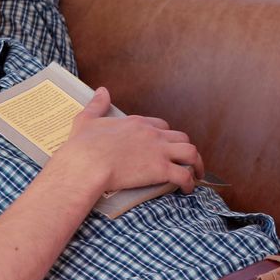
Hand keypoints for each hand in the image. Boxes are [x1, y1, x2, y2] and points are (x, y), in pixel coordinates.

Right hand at [48, 88, 204, 199]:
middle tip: (184, 160)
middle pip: (179, 137)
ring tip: (196, 174)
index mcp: (136, 123)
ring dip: (196, 163)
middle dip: (184, 148)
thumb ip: (97, 105)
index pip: (161, 126)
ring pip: (190, 152)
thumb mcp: (87, 119)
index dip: (166, 136)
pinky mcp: (161, 169)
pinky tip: (188, 189)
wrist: (86, 164)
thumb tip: (101, 90)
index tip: (165, 146)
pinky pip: (184, 174)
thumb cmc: (83, 146)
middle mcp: (152, 134)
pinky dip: (190, 182)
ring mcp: (159, 151)